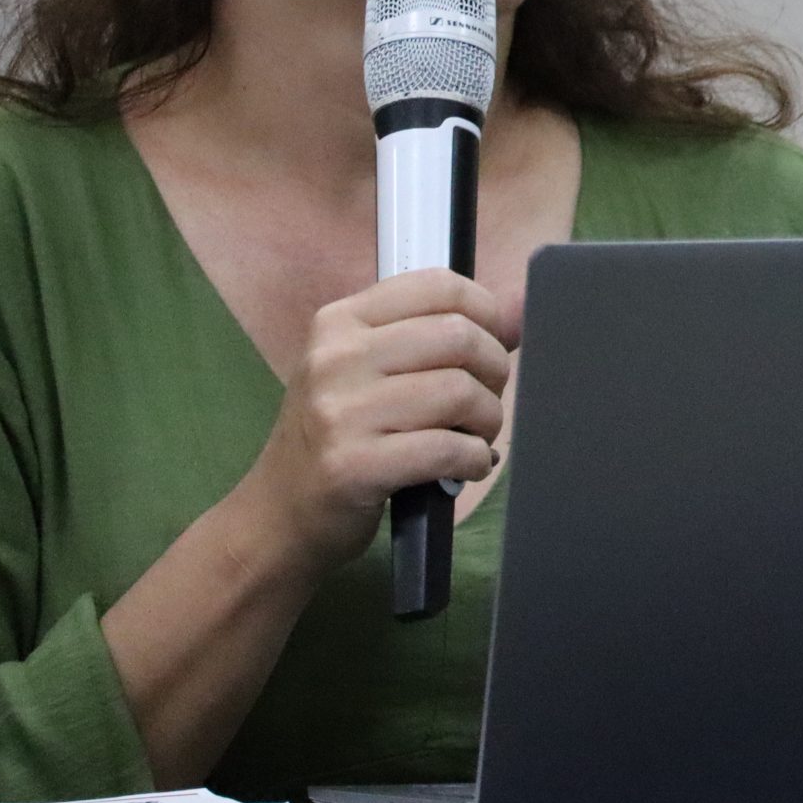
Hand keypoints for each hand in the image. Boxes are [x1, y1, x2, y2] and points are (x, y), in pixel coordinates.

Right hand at [229, 268, 519, 579]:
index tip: (493, 345)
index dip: (487, 313)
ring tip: (475, 436)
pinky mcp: (352, 466)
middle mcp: (335, 357)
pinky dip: (474, 459)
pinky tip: (467, 466)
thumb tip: (524, 304)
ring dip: (487, 420)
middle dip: (494, 371)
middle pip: (459, 337)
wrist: (278, 515)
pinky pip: (447, 448)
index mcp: (340, 321)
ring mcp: (340, 412)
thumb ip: (443, 333)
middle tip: (484, 402)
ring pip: (459, 392)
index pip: (439, 286)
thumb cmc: (338, 436)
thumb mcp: (373, 370)